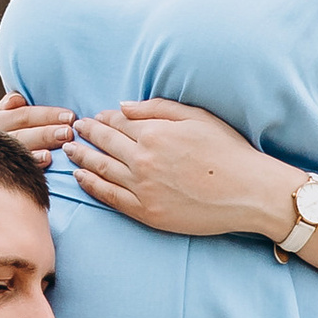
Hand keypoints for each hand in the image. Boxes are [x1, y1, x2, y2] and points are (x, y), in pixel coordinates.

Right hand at [0, 88, 74, 162]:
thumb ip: (10, 106)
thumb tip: (17, 99)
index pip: (23, 115)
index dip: (47, 115)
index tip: (70, 116)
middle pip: (22, 134)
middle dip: (46, 133)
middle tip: (69, 132)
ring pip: (18, 151)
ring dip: (39, 148)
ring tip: (60, 145)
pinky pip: (14, 169)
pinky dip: (31, 165)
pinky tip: (46, 161)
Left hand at [68, 98, 272, 237]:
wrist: (248, 191)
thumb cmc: (228, 151)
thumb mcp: (196, 117)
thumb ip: (157, 108)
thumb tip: (123, 106)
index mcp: (154, 133)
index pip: (118, 122)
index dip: (104, 118)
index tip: (95, 117)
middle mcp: (143, 159)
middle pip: (105, 143)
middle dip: (87, 134)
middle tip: (75, 129)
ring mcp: (142, 188)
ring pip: (101, 169)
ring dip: (81, 157)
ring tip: (69, 150)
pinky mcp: (146, 212)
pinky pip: (110, 197)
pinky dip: (91, 185)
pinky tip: (80, 178)